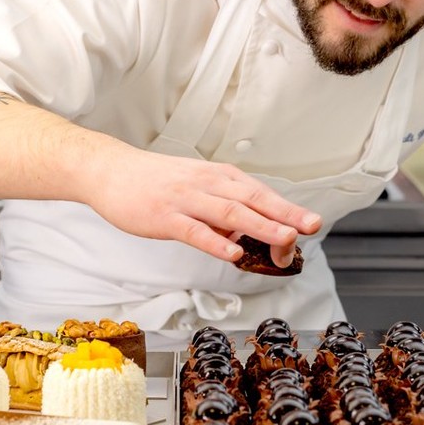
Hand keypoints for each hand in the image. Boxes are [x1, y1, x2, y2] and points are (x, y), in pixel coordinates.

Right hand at [85, 149, 321, 267]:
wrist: (110, 171)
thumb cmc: (155, 182)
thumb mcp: (196, 187)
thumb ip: (222, 209)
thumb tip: (246, 234)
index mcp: (219, 177)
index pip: (260, 194)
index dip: (287, 210)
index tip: (311, 223)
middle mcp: (207, 184)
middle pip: (253, 200)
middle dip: (285, 214)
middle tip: (312, 226)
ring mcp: (186, 199)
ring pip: (229, 213)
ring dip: (260, 226)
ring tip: (285, 238)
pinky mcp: (164, 217)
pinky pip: (193, 230)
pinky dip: (215, 242)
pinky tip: (232, 253)